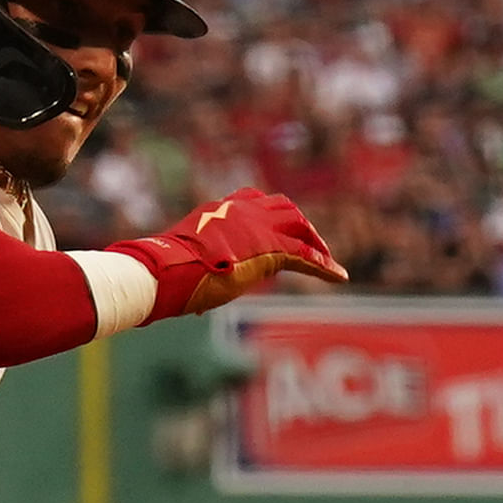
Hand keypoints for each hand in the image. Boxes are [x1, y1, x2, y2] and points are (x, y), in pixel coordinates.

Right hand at [117, 190, 347, 318]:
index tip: (274, 233)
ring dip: (316, 244)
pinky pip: (306, 255)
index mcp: (218, 210)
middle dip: (298, 226)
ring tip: (328, 264)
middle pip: (283, 208)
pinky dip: (324, 266)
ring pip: (300, 227)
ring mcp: (257, 226)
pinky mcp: (270, 248)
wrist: (165, 271)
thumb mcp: (184, 263)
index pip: (252, 203)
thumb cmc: (163, 274)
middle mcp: (240, 210)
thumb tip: (195, 300)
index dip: (268, 217)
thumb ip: (198, 268)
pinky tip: (338, 278)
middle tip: (310, 246)